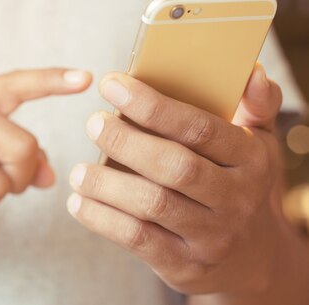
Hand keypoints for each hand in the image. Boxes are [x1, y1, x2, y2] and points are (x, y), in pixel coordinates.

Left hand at [67, 64, 286, 294]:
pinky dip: (102, 220)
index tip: (111, 84)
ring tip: (78, 171)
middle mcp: (235, 198)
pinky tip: (79, 202)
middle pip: (174, 166)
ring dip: (107, 185)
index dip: (152, 105)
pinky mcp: (186, 264)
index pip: (198, 128)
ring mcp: (211, 235)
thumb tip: (250, 71)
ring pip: (152, 204)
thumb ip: (255, 105)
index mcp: (249, 159)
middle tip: (92, 123)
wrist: (252, 257)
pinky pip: (138, 239)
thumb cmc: (240, 184)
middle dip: (126, 141)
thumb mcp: (258, 144)